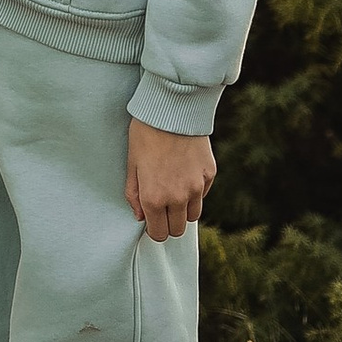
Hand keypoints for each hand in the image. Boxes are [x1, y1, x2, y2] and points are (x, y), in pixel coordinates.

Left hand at [125, 120, 216, 242]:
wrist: (172, 109)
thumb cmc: (145, 133)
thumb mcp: (132, 163)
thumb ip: (134, 193)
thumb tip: (140, 216)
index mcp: (154, 197)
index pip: (159, 233)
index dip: (154, 228)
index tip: (151, 220)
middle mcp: (178, 197)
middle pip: (177, 229)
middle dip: (168, 223)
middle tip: (161, 207)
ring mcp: (196, 187)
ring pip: (193, 215)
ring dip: (183, 209)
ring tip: (172, 190)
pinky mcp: (209, 175)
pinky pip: (203, 194)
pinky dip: (195, 191)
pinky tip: (184, 173)